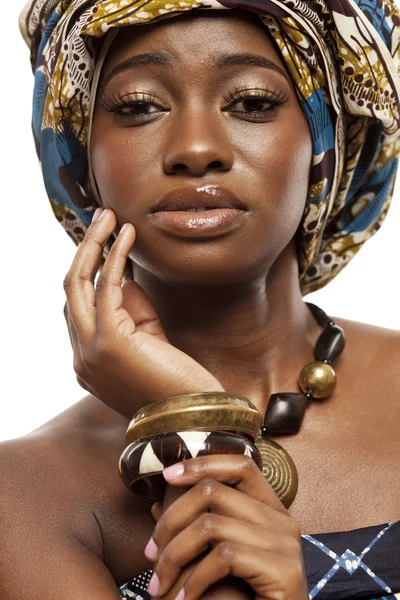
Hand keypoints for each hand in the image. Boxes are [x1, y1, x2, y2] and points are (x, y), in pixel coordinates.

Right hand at [63, 208, 223, 417]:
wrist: (196, 417)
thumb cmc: (178, 381)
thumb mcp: (151, 340)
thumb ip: (134, 310)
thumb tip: (127, 276)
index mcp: (88, 361)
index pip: (77, 307)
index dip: (89, 270)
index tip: (103, 242)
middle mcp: (81, 357)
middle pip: (70, 290)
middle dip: (84, 251)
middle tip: (100, 219)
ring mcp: (90, 351)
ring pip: (77, 284)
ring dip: (93, 245)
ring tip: (109, 217)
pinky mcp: (109, 343)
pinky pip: (106, 287)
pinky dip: (115, 256)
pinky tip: (126, 235)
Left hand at [145, 455, 307, 599]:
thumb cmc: (243, 599)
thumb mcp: (217, 558)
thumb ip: (194, 530)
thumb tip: (156, 506)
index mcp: (271, 510)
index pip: (240, 464)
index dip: (202, 464)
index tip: (167, 476)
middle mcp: (283, 520)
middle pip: (214, 491)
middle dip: (171, 520)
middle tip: (150, 553)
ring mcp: (286, 544)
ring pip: (211, 525)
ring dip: (173, 556)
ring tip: (158, 585)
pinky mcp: (285, 571)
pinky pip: (224, 557)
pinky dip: (193, 581)